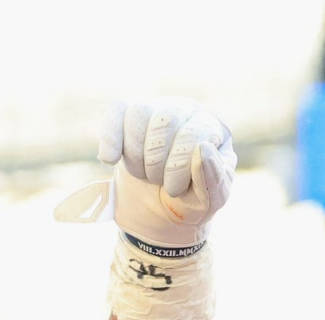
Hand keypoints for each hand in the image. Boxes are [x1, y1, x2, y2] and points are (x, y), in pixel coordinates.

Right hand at [98, 98, 235, 250]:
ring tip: (143, 175)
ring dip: (135, 153)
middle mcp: (185, 110)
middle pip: (165, 121)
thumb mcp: (212, 198)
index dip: (179, 165)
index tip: (174, 190)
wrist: (161, 207)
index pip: (194, 134)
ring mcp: (155, 108)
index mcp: (212, 128)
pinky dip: (110, 137)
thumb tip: (203, 148)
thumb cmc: (192, 198)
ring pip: (139, 113)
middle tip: (157, 183)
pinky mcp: (126, 113)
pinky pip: (115, 110)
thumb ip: (214, 178)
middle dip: (156, 162)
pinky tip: (110, 159)